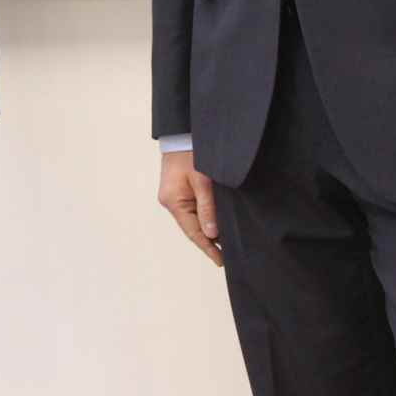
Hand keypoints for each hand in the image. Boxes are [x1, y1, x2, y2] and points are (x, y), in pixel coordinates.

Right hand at [157, 149, 222, 266]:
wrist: (181, 134)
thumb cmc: (191, 154)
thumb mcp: (203, 182)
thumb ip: (207, 208)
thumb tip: (211, 234)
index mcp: (173, 201)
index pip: (193, 232)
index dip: (207, 248)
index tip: (220, 262)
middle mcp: (170, 201)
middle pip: (191, 228)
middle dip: (208, 241)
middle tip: (226, 256)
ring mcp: (172, 196)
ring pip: (191, 219)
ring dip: (206, 230)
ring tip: (223, 243)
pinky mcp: (177, 190)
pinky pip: (191, 209)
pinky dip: (202, 218)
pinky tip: (214, 224)